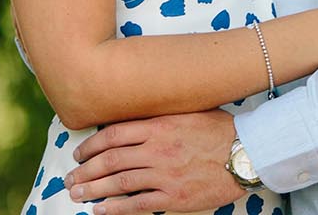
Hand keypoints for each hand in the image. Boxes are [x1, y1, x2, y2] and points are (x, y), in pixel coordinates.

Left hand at [66, 109, 243, 213]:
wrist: (248, 153)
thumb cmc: (222, 130)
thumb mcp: (190, 112)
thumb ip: (162, 117)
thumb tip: (136, 120)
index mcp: (161, 125)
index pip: (114, 134)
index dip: (92, 145)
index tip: (80, 153)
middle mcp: (158, 148)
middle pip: (110, 160)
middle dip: (85, 170)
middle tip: (69, 178)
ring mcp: (165, 174)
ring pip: (118, 182)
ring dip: (93, 189)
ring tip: (76, 194)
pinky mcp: (174, 197)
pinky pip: (137, 205)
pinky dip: (114, 209)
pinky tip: (99, 211)